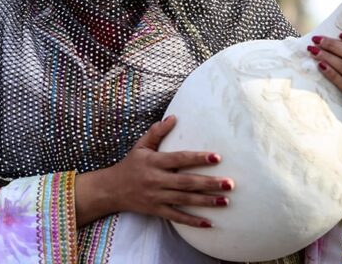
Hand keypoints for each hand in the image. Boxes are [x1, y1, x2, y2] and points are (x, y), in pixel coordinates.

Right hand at [75, 115, 233, 227]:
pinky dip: (192, 221)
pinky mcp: (156, 210)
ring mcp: (156, 197)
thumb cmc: (130, 164)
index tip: (217, 157)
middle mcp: (156, 180)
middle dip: (209, 183)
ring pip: (185, 200)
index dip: (198, 158)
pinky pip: (176, 217)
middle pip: (186, 182)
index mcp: (154, 162)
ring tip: (226, 200)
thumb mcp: (140, 146)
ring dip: (206, 201)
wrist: (111, 189)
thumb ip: (157, 132)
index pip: (179, 159)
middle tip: (230, 183)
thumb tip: (173, 117)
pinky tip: (209, 223)